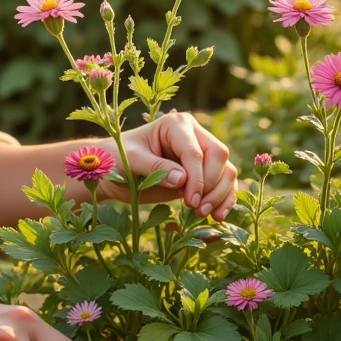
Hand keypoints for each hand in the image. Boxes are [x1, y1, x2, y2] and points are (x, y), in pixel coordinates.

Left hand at [100, 111, 236, 221]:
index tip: (189, 202)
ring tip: (203, 214)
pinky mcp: (203, 171)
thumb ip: (154, 168)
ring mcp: (201, 152)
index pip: (195, 152)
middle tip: (196, 209)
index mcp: (175, 125)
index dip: (197, 178)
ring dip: (220, 194)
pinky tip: (218, 215)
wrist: (114, 171)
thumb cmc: (117, 160)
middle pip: (219, 156)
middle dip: (211, 184)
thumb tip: (182, 179)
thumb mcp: (130, 161)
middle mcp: (193, 134)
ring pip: (227, 170)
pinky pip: (225, 182)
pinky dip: (225, 199)